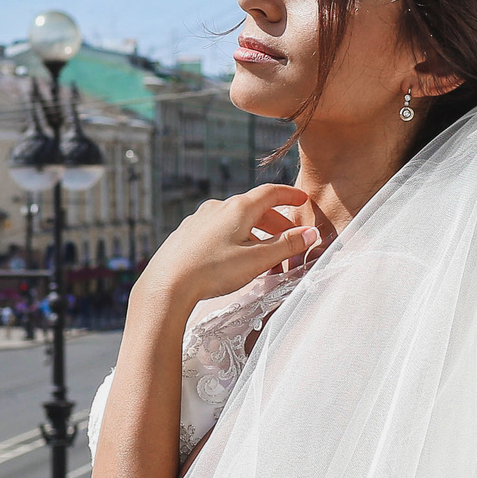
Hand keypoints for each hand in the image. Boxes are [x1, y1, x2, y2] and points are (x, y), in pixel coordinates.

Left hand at [135, 184, 316, 310]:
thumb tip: (310, 233)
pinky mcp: (187, 234)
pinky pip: (218, 230)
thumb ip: (285, 245)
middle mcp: (217, 207)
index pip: (270, 193)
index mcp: (238, 208)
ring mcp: (199, 219)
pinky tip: (235, 258)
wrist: (166, 285)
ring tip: (265, 257)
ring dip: (255, 234)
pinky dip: (235, 239)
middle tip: (289, 240)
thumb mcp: (256, 260)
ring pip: (235, 221)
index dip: (289, 195)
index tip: (302, 199)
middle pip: (254, 208)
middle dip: (275, 222)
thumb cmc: (212, 271)